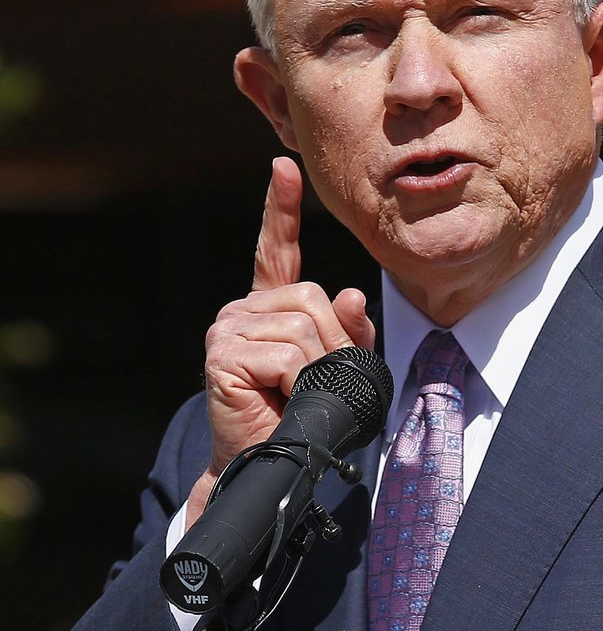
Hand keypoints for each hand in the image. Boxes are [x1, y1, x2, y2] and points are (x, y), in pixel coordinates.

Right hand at [185, 157, 373, 528]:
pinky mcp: (223, 355)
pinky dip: (299, 379)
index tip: (284, 166)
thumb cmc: (304, 415)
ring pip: (302, 325)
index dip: (279, 208)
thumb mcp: (337, 369)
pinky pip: (287, 353)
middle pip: (310, 297)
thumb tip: (352, 296)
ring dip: (317, 366)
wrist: (269, 464)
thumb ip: (348, 333)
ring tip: (298, 394)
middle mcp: (242, 311)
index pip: (274, 249)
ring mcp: (228, 330)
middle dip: (331, 342)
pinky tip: (281, 397)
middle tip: (317, 382)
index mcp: (268, 307)